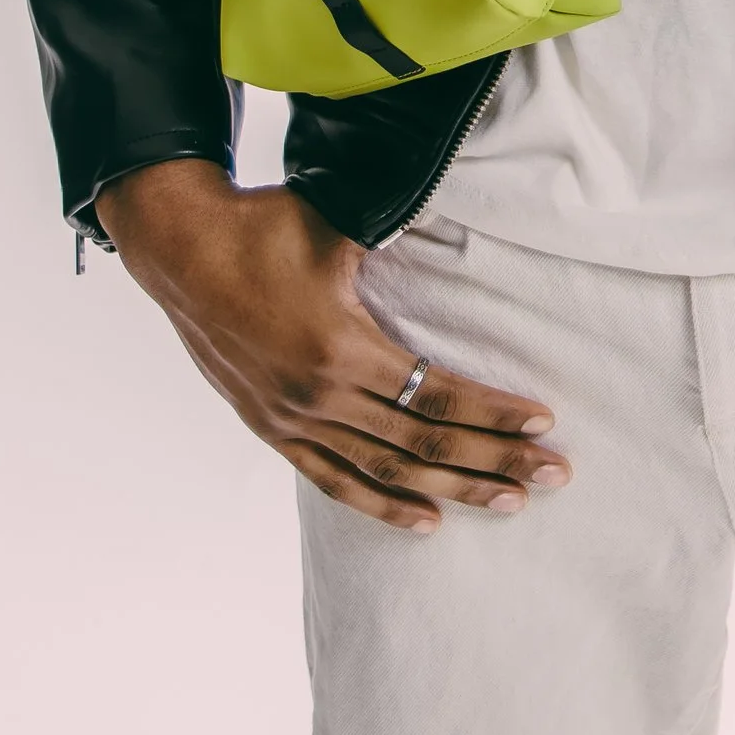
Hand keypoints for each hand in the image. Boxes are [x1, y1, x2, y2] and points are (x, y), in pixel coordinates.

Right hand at [97, 159, 570, 534]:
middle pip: (424, 442)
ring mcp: (292, 420)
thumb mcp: (336, 224)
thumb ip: (397, 235)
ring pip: (387, 469)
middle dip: (495, 461)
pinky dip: (381, 504)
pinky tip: (426, 520)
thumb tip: (461, 214)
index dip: (493, 411)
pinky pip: (334, 479)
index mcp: (341, 347)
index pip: (437, 393)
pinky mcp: (273, 429)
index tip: (542, 422)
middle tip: (553, 476)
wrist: (180, 250)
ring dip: (453, 490)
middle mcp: (320, 395)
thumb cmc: (265, 225)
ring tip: (509, 503)